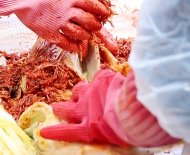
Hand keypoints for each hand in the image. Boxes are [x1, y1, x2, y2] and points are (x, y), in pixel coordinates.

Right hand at [14, 0, 109, 54]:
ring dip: (87, 35)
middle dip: (96, 25)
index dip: (102, 11)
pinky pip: (66, 43)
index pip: (93, 5)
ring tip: (88, 35)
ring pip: (80, 33)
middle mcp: (67, 9)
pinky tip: (79, 48)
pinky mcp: (48, 32)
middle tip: (97, 26)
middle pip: (90, 21)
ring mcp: (58, 22)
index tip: (105, 14)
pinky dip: (75, 46)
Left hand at [40, 70, 180, 147]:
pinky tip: (43, 133)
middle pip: (80, 91)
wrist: (132, 112)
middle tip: (75, 95)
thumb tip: (146, 57)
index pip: (98, 80)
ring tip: (56, 108)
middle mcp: (92, 94)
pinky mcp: (87, 128)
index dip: (97, 85)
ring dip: (62, 109)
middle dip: (77, 94)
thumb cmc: (136, 94)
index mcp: (103, 81)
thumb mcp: (133, 76)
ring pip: (69, 109)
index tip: (100, 87)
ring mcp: (86, 111)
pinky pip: (67, 131)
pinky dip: (55, 132)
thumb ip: (133, 72)